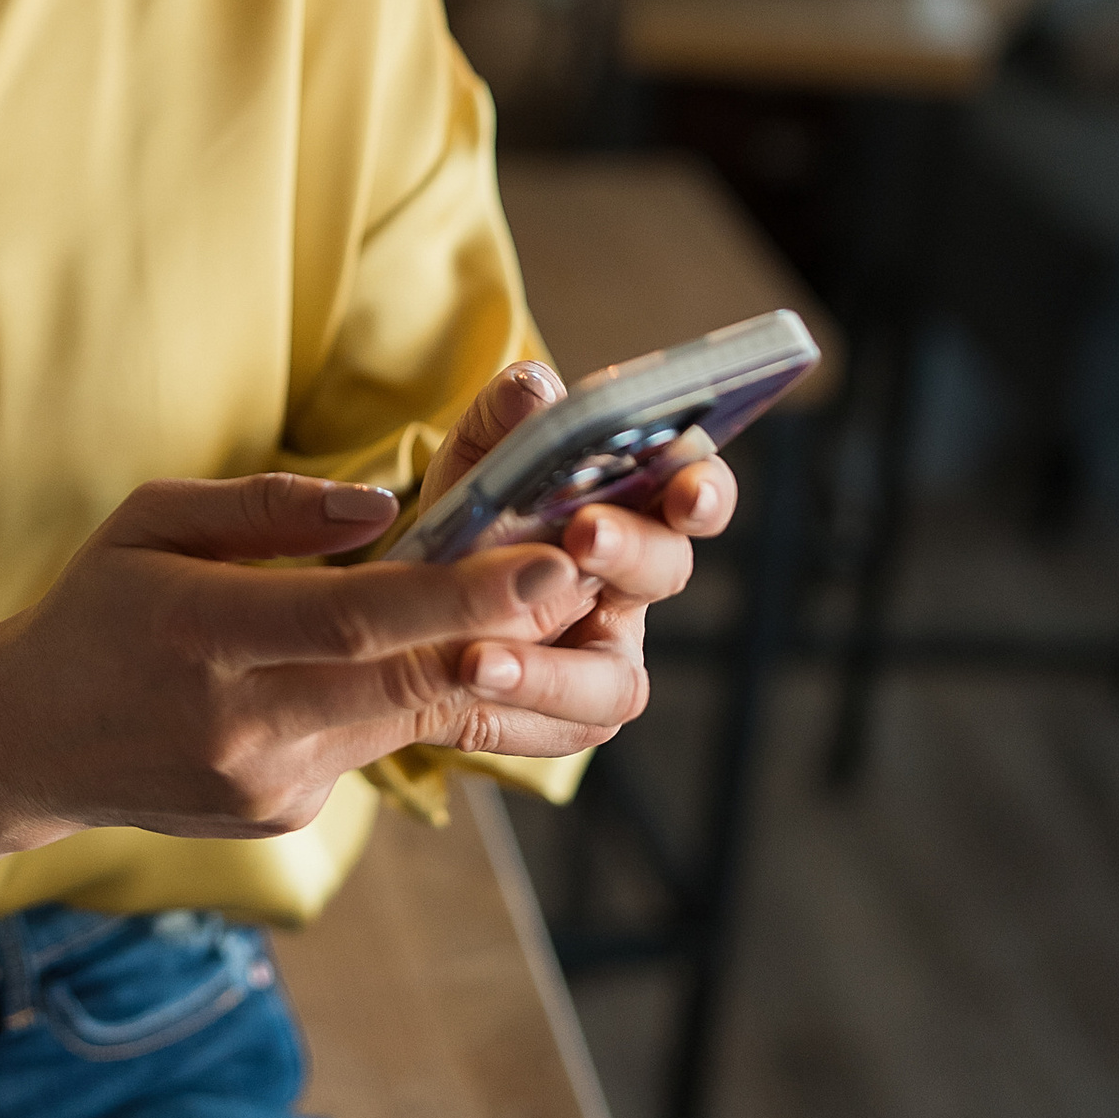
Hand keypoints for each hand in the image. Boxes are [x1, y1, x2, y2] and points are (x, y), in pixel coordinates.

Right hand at [0, 471, 621, 844]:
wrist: (26, 746)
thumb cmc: (93, 611)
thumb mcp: (149, 522)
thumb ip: (267, 509)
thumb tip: (382, 505)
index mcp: (203, 637)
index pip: (356, 621)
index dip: (464, 597)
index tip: (553, 565)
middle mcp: (244, 726)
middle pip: (406, 681)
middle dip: (510, 629)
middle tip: (594, 575)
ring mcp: (270, 785)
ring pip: (407, 718)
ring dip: (480, 661)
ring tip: (542, 598)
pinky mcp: (287, 815)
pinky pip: (373, 741)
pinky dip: (408, 692)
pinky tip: (433, 649)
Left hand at [407, 360, 734, 763]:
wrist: (415, 588)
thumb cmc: (478, 507)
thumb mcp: (480, 451)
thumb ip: (505, 415)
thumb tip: (535, 390)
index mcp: (636, 504)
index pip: (695, 489)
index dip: (703, 490)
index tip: (687, 488)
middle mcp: (635, 583)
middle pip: (666, 571)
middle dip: (631, 550)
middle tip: (584, 534)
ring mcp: (606, 654)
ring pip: (616, 679)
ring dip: (553, 670)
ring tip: (479, 658)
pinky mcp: (567, 715)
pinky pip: (557, 727)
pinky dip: (509, 711)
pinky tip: (459, 684)